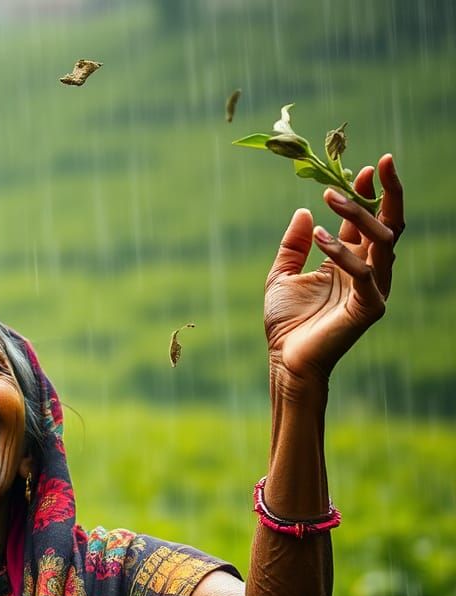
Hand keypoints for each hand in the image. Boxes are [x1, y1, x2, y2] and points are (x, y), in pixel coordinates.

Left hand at [263, 154, 403, 387]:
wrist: (284, 358)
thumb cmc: (286, 322)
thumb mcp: (281, 276)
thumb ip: (293, 246)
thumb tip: (304, 211)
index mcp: (349, 263)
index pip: (367, 222)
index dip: (368, 195)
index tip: (363, 169)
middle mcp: (367, 272)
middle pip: (388, 225)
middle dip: (387, 193)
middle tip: (378, 164)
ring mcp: (373, 289)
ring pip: (381, 242)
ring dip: (359, 215)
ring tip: (331, 196)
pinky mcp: (370, 307)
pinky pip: (363, 272)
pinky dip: (342, 252)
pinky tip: (320, 236)